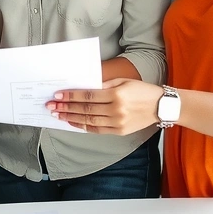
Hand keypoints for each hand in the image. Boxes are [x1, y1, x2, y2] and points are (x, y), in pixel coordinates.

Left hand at [46, 78, 163, 134]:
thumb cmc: (141, 90)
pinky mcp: (120, 131)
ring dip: (71, 118)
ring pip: (89, 121)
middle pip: (85, 109)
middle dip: (66, 108)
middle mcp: (116, 110)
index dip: (71, 96)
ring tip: (58, 115)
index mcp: (116, 94)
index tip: (57, 96)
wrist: (161, 106)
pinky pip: (97, 130)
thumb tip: (82, 87)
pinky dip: (84, 126)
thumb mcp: (122, 81)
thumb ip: (102, 85)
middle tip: (51, 106)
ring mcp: (118, 122)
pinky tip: (73, 122)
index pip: (87, 95)